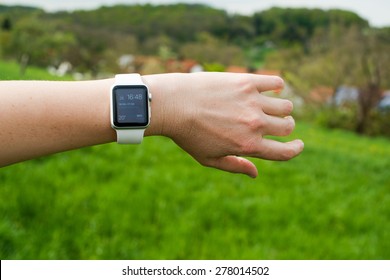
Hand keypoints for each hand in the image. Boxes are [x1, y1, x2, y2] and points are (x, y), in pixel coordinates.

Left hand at [144, 72, 303, 177]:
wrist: (172, 105)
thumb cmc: (188, 135)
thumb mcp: (209, 158)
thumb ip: (235, 166)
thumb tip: (255, 173)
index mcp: (248, 146)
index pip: (285, 152)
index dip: (296, 149)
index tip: (298, 144)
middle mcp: (255, 124)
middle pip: (287, 126)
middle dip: (287, 128)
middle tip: (279, 124)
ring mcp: (252, 102)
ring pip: (285, 105)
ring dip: (283, 109)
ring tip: (273, 107)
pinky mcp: (246, 82)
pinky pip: (275, 82)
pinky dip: (278, 85)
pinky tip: (273, 87)